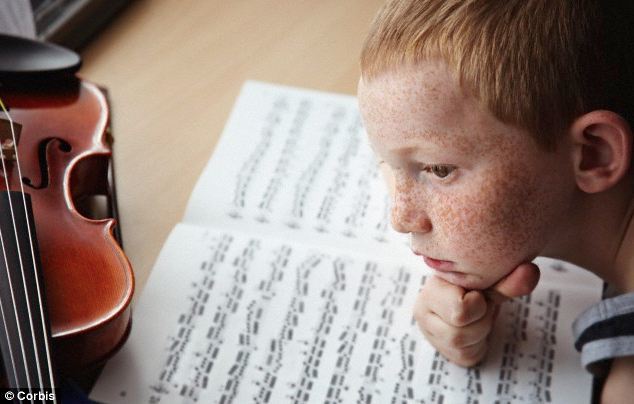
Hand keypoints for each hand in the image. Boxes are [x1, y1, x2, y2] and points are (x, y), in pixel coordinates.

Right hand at [414, 263, 540, 365]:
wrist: (473, 295)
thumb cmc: (478, 284)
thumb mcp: (489, 280)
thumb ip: (506, 280)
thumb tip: (530, 272)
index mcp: (430, 290)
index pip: (459, 310)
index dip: (478, 304)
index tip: (476, 293)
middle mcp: (422, 313)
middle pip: (459, 333)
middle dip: (481, 320)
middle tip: (481, 307)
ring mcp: (431, 335)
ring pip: (461, 345)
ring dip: (481, 331)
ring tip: (479, 317)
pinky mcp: (445, 352)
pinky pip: (467, 357)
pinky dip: (479, 345)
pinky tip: (477, 330)